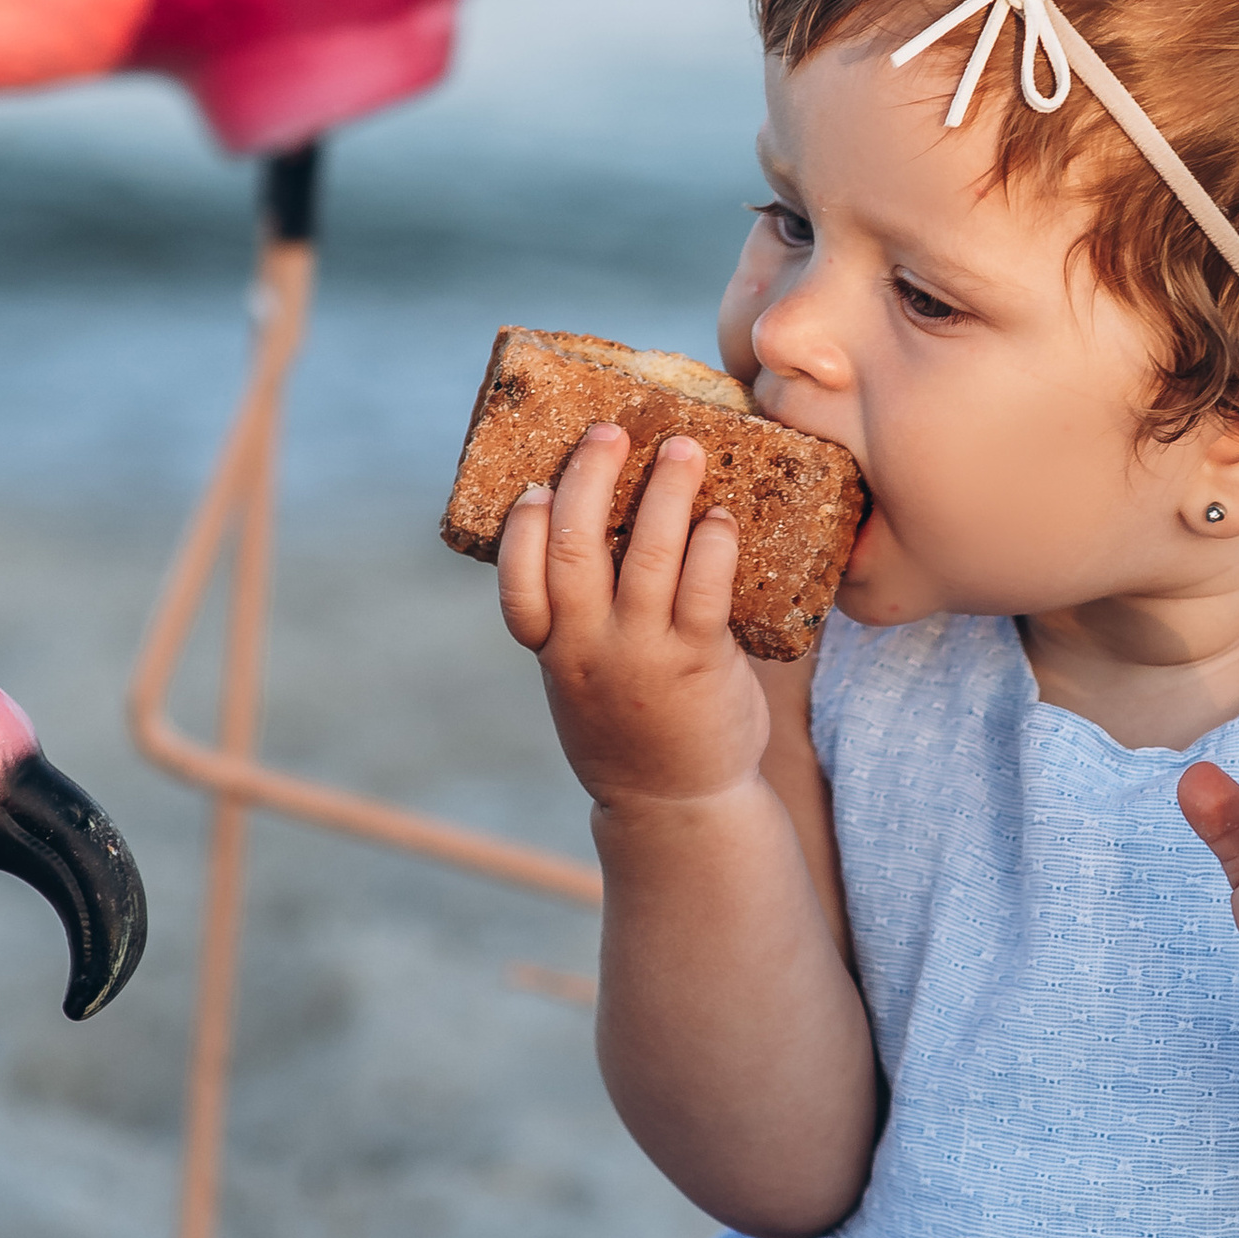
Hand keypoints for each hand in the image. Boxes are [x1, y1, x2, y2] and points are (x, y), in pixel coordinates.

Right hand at [497, 425, 768, 812]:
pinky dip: (711, 544)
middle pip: (573, 548)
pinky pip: (704, 590)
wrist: (678, 805)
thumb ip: (583, 619)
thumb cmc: (634, 724)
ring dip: (664, 493)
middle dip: (588, 480)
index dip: (521, 531)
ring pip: (645, 557)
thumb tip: (614, 522)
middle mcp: (588, 649)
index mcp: (552, 652)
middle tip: (609, 432)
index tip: (534, 487)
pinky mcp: (699, 663)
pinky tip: (721, 517)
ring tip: (684, 448)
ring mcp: (642, 655)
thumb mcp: (584, 679)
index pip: (517, 585)